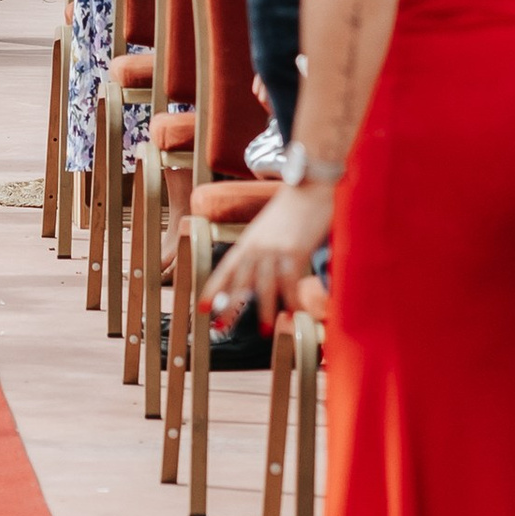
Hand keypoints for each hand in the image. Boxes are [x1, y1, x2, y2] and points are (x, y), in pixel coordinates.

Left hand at [212, 178, 336, 327]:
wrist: (311, 184)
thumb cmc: (294, 207)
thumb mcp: (269, 227)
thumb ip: (262, 247)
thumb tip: (260, 272)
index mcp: (249, 240)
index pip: (226, 268)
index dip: (213, 289)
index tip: (203, 307)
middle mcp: (257, 246)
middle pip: (240, 281)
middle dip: (230, 306)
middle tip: (221, 328)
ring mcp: (275, 249)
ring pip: (264, 286)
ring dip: (263, 310)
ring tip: (262, 330)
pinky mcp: (295, 251)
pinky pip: (290, 282)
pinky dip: (292, 300)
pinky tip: (293, 313)